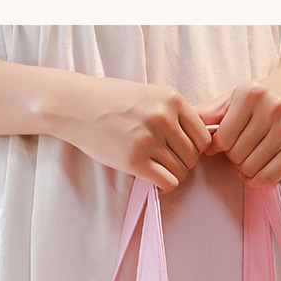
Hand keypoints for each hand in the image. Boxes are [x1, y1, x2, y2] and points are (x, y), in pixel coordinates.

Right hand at [63, 76, 212, 192]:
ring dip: (172, 174)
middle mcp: (164, 118)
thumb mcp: (149, 94)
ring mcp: (149, 139)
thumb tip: (200, 138)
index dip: (195, 147)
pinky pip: (167, 182)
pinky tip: (153, 179)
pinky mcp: (134, 160)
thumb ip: (174, 112)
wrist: (76, 105)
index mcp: (172, 99)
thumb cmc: (113, 99)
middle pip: (193, 156)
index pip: (203, 136)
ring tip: (156, 167)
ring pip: (181, 171)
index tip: (180, 150)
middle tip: (165, 161)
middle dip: (183, 162)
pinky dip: (164, 186)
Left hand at [192, 70, 280, 185]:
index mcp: (251, 94)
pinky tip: (252, 172)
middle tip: (236, 150)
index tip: (220, 145)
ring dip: (243, 168)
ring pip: (251, 166)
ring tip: (245, 157)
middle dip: (231, 156)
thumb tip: (186, 122)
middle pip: (237, 154)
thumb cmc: (261, 97)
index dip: (217, 147)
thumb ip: (209, 112)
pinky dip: (256, 180)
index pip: (223, 138)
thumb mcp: (234, 98)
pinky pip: (271, 176)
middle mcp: (273, 108)